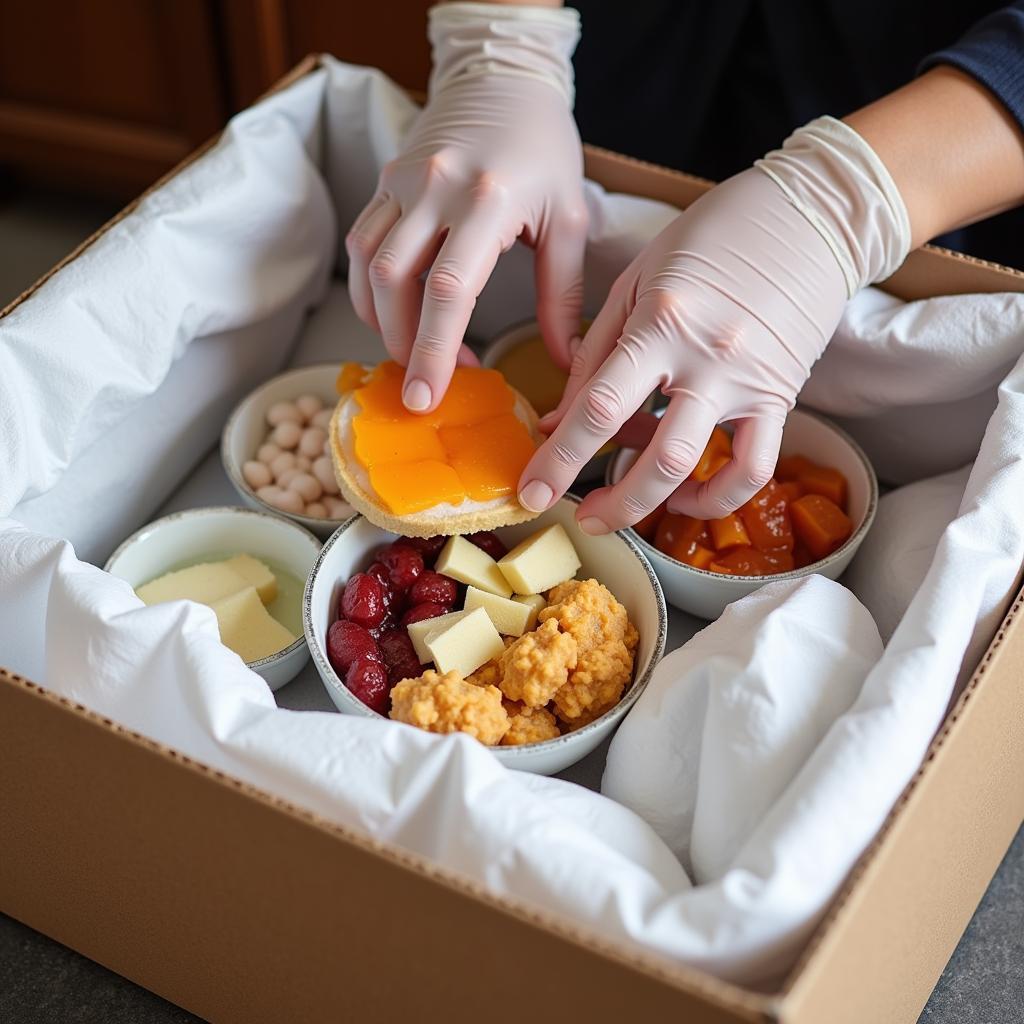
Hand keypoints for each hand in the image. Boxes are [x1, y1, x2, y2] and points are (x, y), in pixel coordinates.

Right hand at [345, 3, 586, 413]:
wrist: (502, 78)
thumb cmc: (543, 149)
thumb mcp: (567, 219)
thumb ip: (563, 295)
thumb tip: (565, 361)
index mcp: (487, 199)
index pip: (450, 289)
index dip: (434, 349)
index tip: (427, 395)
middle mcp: (435, 188)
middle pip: (397, 283)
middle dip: (402, 345)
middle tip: (421, 389)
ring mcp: (402, 182)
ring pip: (368, 265)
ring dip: (380, 321)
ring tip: (408, 354)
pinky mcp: (385, 180)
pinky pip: (361, 242)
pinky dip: (369, 288)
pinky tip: (390, 314)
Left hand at [517, 117, 910, 531]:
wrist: (809, 213)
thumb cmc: (711, 238)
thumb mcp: (635, 281)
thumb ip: (593, 353)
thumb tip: (556, 421)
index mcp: (659, 323)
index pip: (598, 406)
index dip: (559, 457)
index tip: (531, 490)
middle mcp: (704, 358)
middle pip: (650, 454)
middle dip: (608, 502)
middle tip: (580, 518)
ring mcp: (746, 382)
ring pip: (700, 467)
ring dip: (653, 504)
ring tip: (624, 509)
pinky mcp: (781, 397)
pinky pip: (754, 467)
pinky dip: (718, 495)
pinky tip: (685, 493)